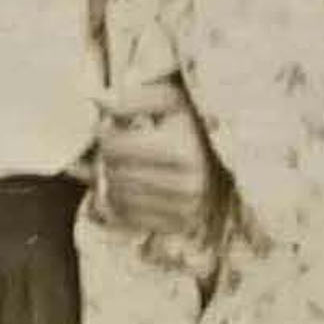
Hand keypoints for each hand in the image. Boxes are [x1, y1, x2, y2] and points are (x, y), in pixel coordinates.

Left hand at [95, 75, 220, 246]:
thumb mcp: (168, 98)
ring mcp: (184, 209)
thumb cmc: (192, 122)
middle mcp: (186, 185)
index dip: (105, 133)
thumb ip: (132, 98)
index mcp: (182, 151)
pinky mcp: (180, 225)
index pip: (116, 147)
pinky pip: (130, 218)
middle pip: (115, 173)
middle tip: (116, 146)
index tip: (111, 126)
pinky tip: (131, 185)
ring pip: (119, 197)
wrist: (227, 154)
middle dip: (108, 157)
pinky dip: (121, 202)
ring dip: (112, 180)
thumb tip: (97, 100)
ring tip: (124, 164)